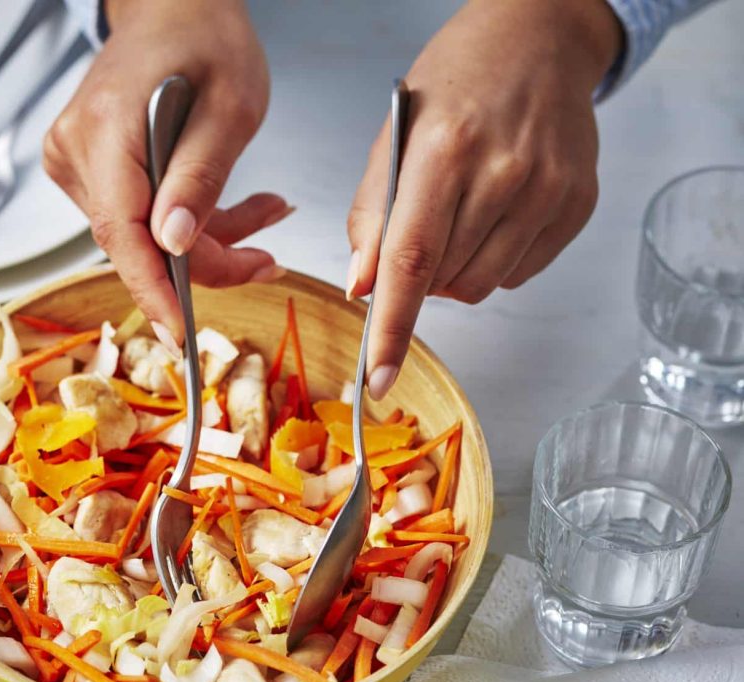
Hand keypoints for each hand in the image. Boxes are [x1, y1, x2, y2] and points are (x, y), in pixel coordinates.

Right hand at [44, 0, 287, 351]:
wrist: (173, 8)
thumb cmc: (204, 39)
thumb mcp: (230, 105)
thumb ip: (202, 176)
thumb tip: (174, 244)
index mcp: (105, 130)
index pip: (120, 231)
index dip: (152, 290)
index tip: (180, 334)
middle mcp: (76, 151)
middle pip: (136, 240)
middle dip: (204, 261)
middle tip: (266, 259)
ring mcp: (78, 163)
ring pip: (144, 234)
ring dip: (208, 238)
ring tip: (266, 214)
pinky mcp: (91, 171)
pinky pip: (141, 216)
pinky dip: (192, 220)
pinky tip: (238, 207)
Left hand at [345, 0, 622, 398]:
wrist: (539, 41)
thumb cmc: (456, 83)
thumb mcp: (394, 135)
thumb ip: (374, 214)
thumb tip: (363, 288)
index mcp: (445, 152)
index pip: (411, 260)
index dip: (391, 328)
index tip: (378, 378)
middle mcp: (504, 174)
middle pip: (445, 281)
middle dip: (419, 276)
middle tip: (422, 227)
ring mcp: (549, 191)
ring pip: (481, 287)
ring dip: (454, 272)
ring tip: (457, 216)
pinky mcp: (578, 204)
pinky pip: (519, 273)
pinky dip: (493, 260)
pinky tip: (493, 213)